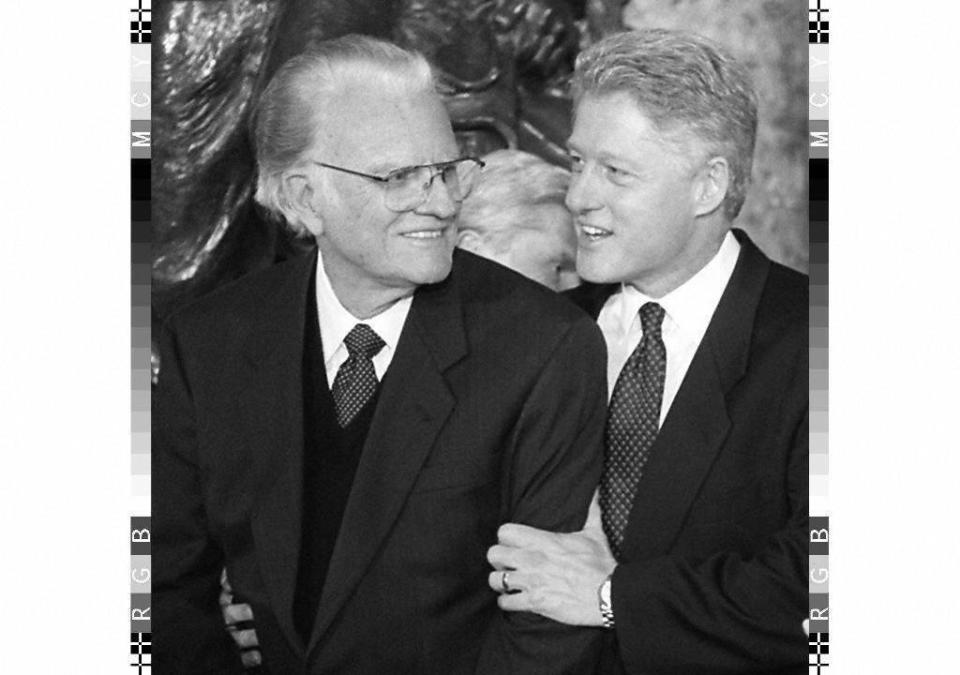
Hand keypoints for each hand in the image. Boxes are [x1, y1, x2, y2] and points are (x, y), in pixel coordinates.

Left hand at [486, 493, 615, 625]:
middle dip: (498, 559)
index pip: (505, 532)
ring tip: (508, 582)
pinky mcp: (535, 602)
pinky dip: (508, 602)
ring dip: (500, 582)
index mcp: (543, 541)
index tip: (512, 543)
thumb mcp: (595, 534)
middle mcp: (532, 559)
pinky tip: (515, 599)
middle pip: (493, 554)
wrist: (609, 595)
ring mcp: (531, 581)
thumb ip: (591, 511)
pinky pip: (506, 602)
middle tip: (507, 563)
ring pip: (495, 580)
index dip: (505, 537)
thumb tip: (597, 491)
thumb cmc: (601, 565)